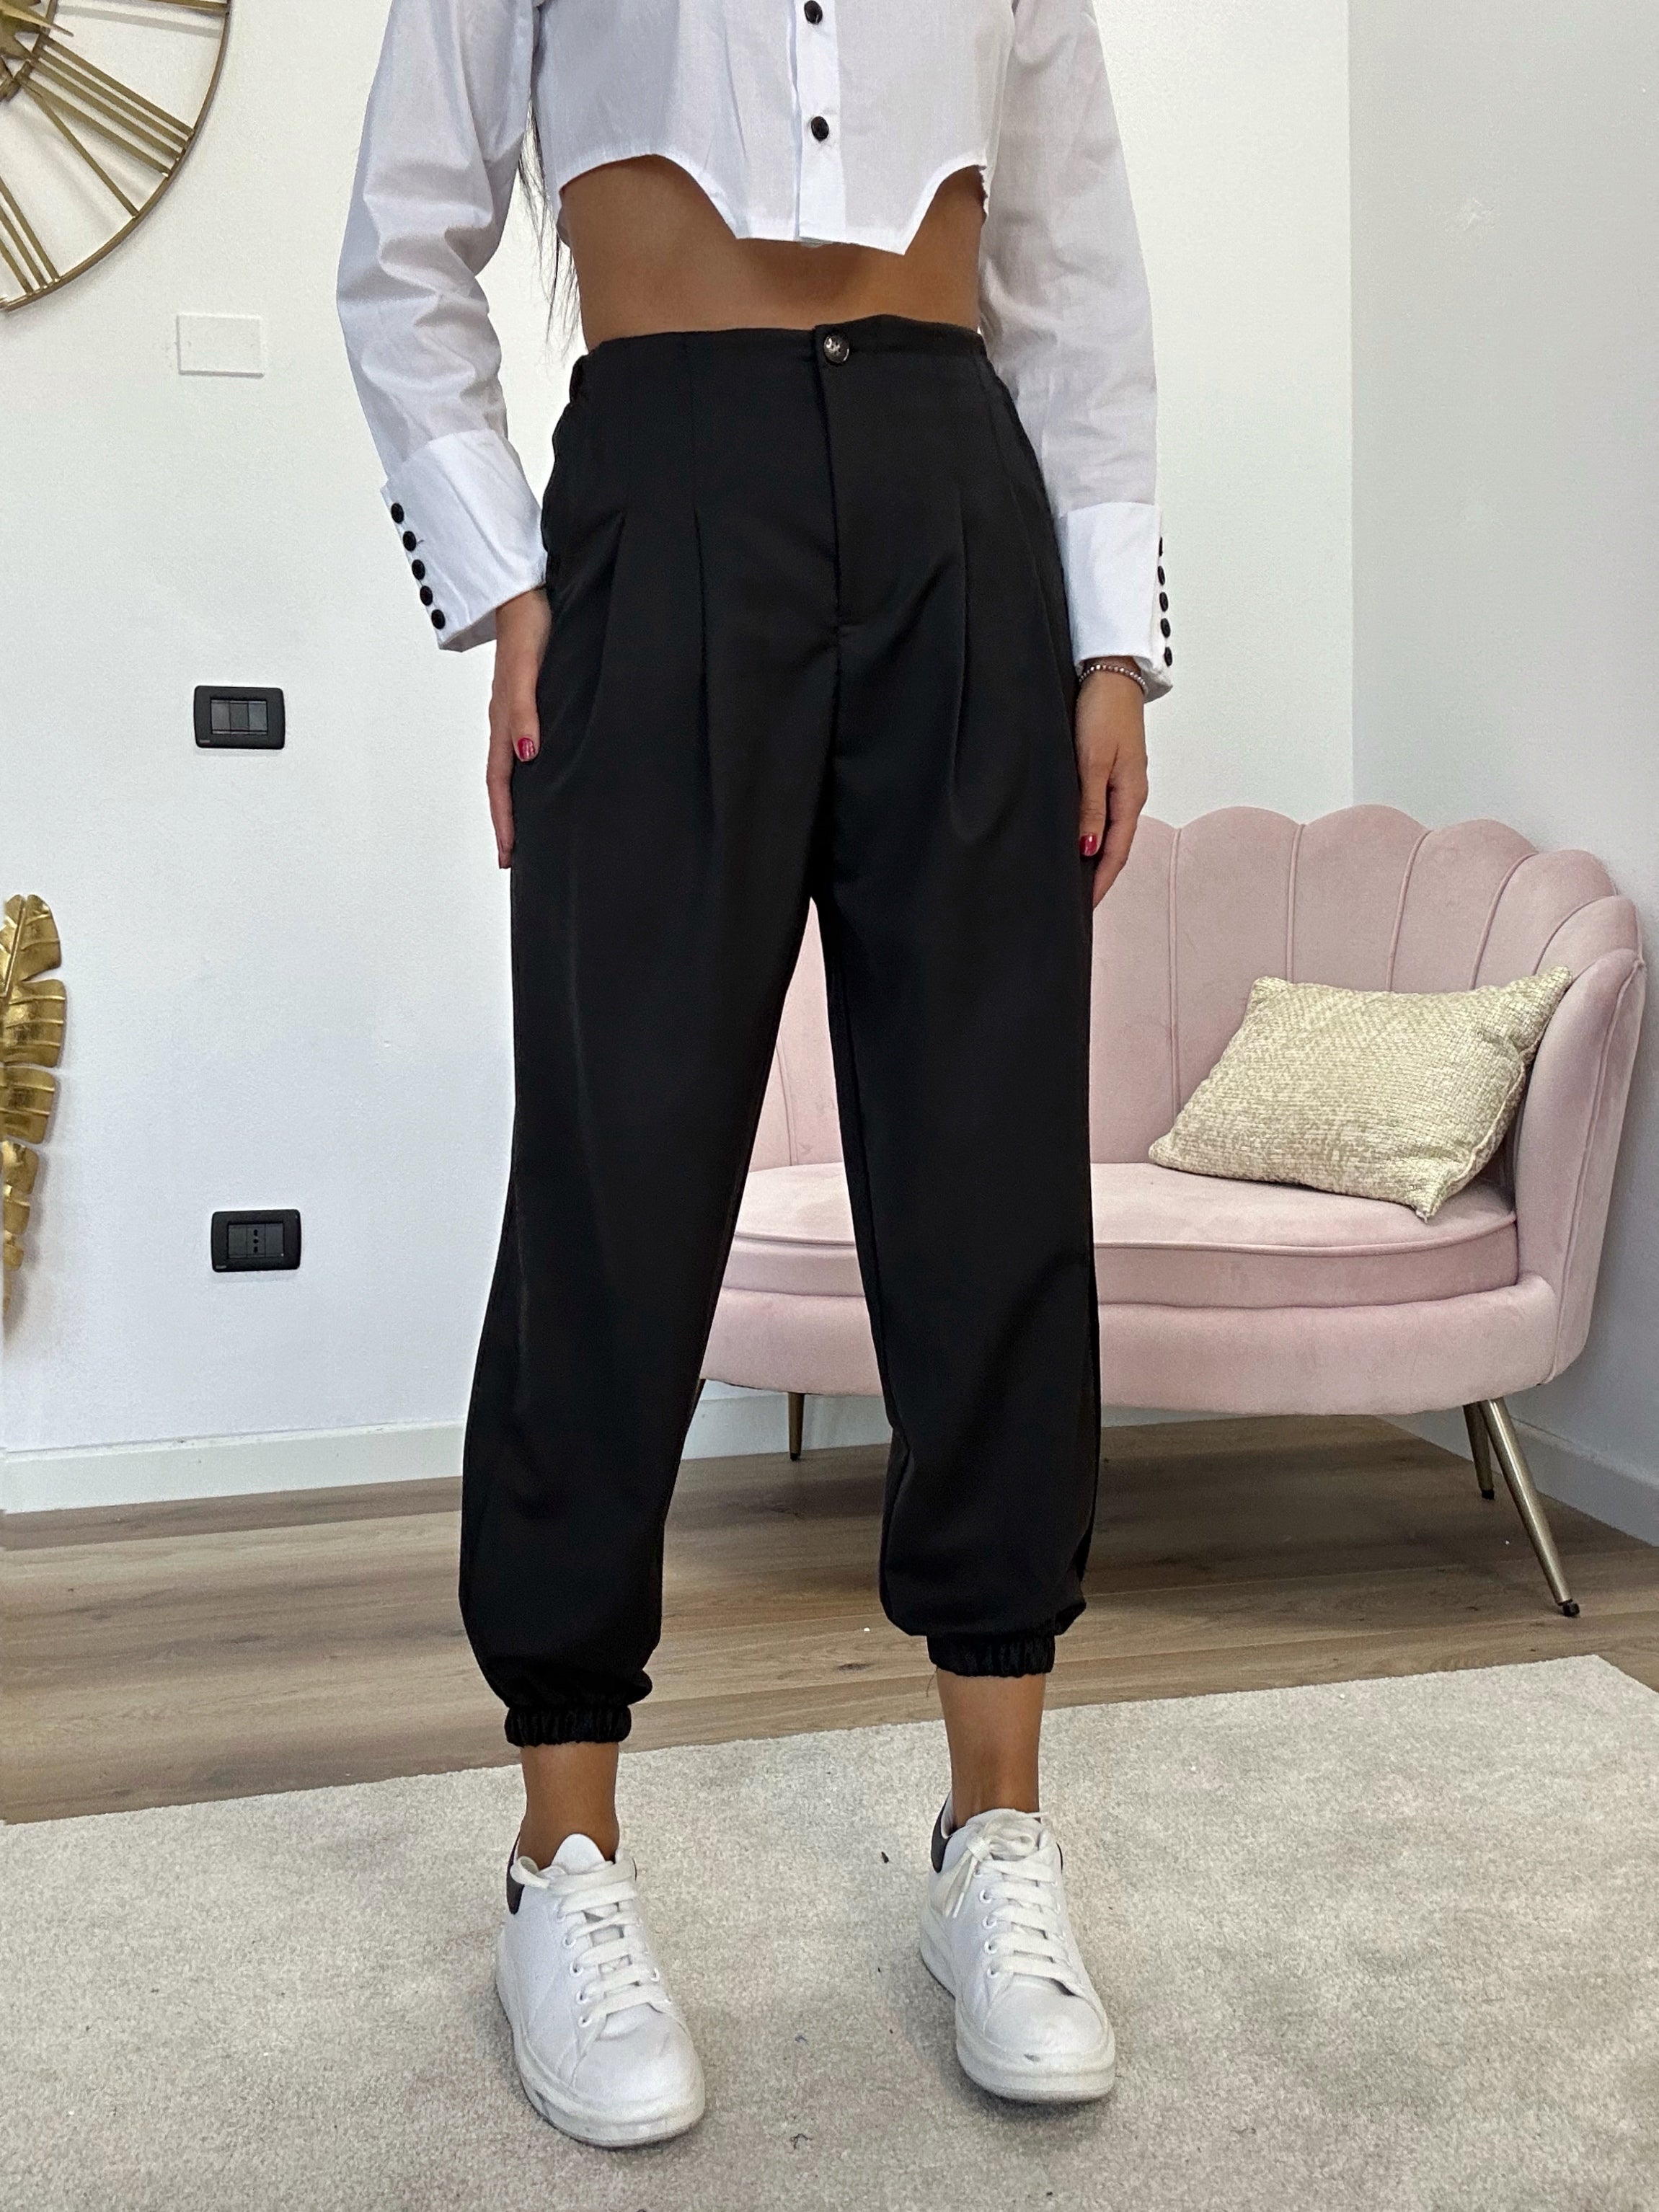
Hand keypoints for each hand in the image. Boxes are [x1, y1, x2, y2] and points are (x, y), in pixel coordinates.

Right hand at [487, 588, 551, 869]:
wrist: (525, 592)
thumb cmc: (530, 627)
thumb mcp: (529, 672)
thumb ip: (526, 712)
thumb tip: (525, 756)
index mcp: (503, 721)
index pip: (500, 783)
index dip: (504, 820)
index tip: (508, 855)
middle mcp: (505, 722)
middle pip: (501, 783)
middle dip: (505, 822)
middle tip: (511, 858)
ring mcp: (514, 713)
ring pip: (510, 768)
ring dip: (514, 802)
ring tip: (524, 830)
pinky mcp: (526, 701)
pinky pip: (520, 748)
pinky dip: (526, 775)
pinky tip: (538, 780)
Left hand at [1074, 668, 1147, 908]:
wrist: (1110, 671)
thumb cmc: (1102, 710)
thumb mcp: (1092, 762)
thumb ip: (1089, 807)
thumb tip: (1088, 850)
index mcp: (1130, 797)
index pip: (1115, 853)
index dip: (1100, 883)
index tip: (1083, 909)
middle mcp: (1128, 795)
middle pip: (1114, 847)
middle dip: (1097, 877)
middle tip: (1074, 905)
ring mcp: (1120, 784)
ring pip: (1107, 831)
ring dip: (1093, 857)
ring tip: (1072, 881)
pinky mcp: (1109, 771)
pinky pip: (1100, 813)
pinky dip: (1089, 833)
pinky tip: (1074, 841)